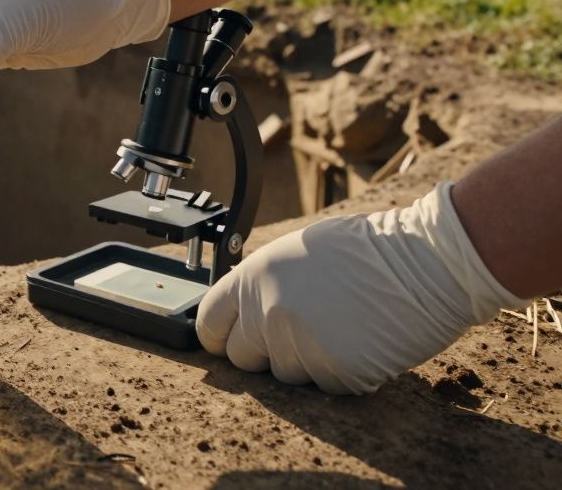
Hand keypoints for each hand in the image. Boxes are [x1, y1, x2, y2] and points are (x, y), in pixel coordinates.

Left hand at [196, 182, 524, 394]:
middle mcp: (268, 314)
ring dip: (307, 361)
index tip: (229, 341)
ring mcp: (302, 346)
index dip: (220, 336)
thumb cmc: (365, 250)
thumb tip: (240, 313)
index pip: (209, 325)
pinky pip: (325, 386)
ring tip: (340, 326)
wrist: (427, 262)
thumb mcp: (296, 253)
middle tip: (299, 333)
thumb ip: (262, 285)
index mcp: (253, 279)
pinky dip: (341, 372)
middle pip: (242, 358)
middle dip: (264, 352)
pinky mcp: (337, 373)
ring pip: (286, 375)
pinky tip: (361, 341)